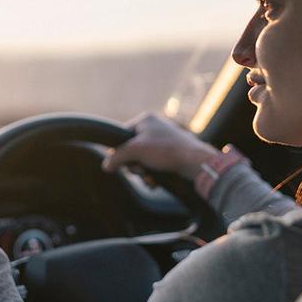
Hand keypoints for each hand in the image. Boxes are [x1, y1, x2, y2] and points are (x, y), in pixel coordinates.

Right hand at [102, 112, 219, 198]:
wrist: (195, 162)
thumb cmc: (166, 151)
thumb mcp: (136, 151)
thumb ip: (117, 157)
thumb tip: (106, 165)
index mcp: (146, 120)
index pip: (122, 134)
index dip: (120, 151)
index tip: (121, 163)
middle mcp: (155, 128)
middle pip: (132, 149)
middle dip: (134, 164)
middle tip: (139, 170)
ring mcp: (164, 141)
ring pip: (143, 159)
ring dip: (143, 172)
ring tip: (150, 177)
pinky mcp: (171, 154)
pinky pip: (154, 164)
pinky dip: (153, 174)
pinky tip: (155, 181)